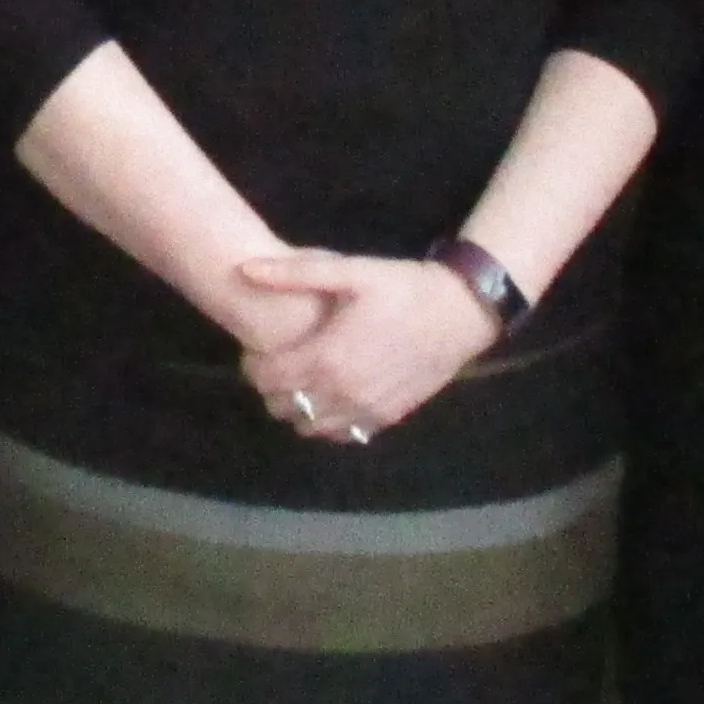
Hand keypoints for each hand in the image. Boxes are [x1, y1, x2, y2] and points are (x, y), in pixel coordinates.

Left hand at [232, 254, 487, 441]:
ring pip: (311, 427)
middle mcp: (342, 392)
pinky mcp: (387, 417)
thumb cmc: (403, 288)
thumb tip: (244, 269)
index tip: (257, 351)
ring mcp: (366, 410)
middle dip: (272, 389)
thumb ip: (294, 273)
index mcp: (327, 357)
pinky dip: (329, 422)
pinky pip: (344, 434)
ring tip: (305, 381)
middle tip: (279, 364)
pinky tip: (334, 396)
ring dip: (298, 408)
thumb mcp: (350, 271)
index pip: (267, 379)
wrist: (460, 313)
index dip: (253, 367)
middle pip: (283, 407)